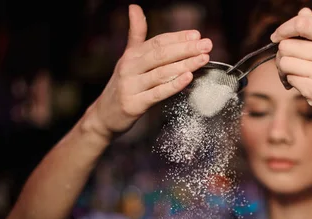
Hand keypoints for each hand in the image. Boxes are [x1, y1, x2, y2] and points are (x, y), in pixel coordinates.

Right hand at [86, 4, 212, 141]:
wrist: (104, 115)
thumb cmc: (122, 86)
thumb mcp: (128, 58)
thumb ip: (136, 35)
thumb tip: (134, 7)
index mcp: (132, 56)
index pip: (157, 42)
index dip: (178, 37)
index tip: (196, 35)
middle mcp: (130, 68)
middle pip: (161, 54)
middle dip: (186, 48)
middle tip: (206, 45)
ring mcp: (131, 86)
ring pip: (161, 73)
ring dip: (184, 64)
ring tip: (203, 59)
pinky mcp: (134, 104)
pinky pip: (157, 93)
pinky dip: (174, 85)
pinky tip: (188, 78)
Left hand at [270, 8, 311, 134]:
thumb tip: (303, 12)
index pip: (304, 23)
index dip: (285, 28)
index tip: (276, 36)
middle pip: (287, 46)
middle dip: (281, 55)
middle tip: (288, 64)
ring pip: (284, 63)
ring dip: (283, 71)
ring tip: (293, 76)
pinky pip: (290, 79)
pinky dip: (290, 83)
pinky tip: (299, 86)